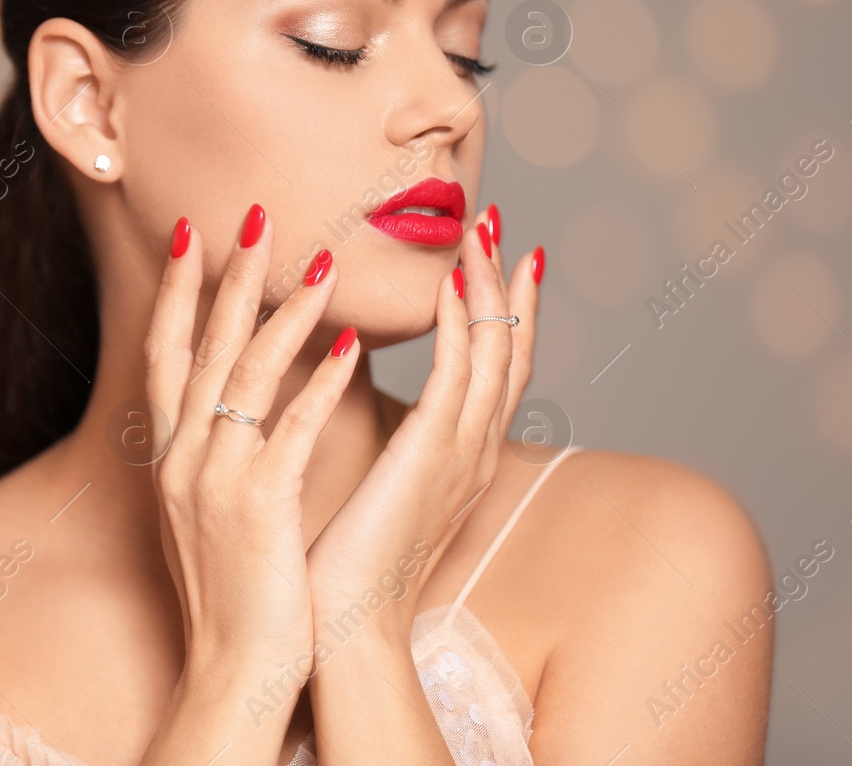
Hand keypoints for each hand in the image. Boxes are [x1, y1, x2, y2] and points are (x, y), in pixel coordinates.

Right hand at [145, 203, 360, 684]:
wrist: (234, 666)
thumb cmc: (235, 586)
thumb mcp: (210, 505)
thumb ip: (223, 446)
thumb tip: (251, 396)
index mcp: (171, 454)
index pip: (165, 352)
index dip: (175, 290)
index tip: (191, 234)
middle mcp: (182, 456)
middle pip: (202, 345)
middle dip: (229, 276)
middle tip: (256, 214)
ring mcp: (215, 480)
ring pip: (246, 374)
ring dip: (285, 312)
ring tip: (322, 261)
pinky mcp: (257, 508)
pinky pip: (292, 430)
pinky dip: (320, 384)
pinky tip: (350, 346)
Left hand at [304, 206, 541, 640]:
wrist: (343, 627)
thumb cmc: (346, 561)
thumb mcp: (376, 482)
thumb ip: (383, 434)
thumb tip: (356, 386)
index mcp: (457, 456)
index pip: (490, 366)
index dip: (497, 309)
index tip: (495, 256)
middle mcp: (471, 449)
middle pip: (508, 349)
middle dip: (507, 283)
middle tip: (501, 224)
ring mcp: (458, 453)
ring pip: (490, 350)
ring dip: (487, 286)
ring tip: (480, 232)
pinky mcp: (430, 457)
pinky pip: (455, 375)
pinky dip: (458, 325)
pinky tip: (450, 282)